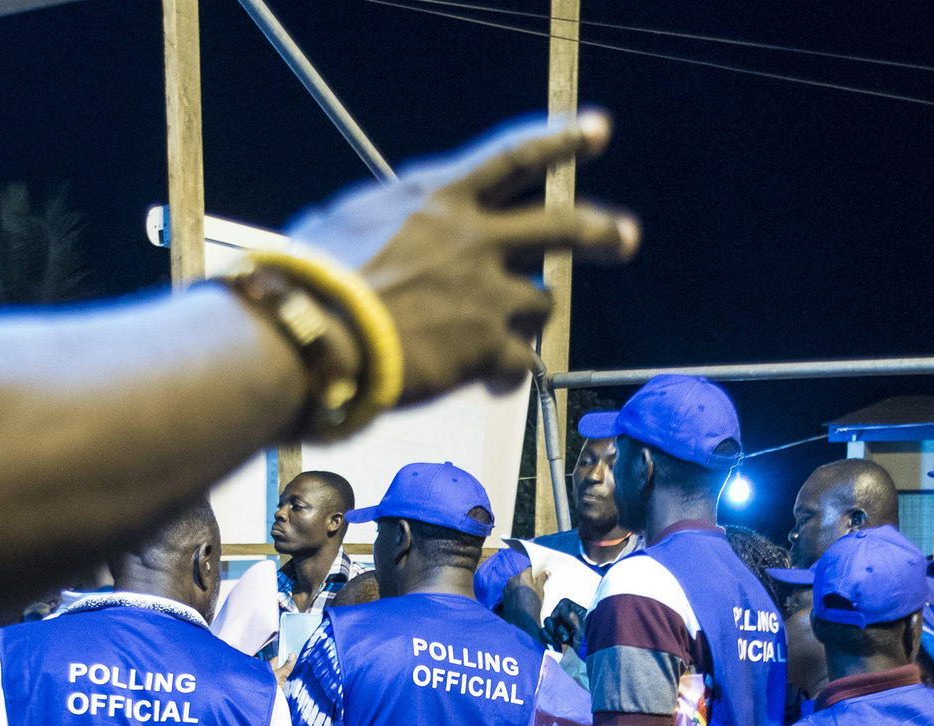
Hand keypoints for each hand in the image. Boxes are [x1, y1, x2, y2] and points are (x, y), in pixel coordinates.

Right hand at [287, 111, 638, 403]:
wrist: (310, 333)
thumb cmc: (309, 279)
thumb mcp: (344, 221)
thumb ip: (383, 218)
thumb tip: (381, 226)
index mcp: (439, 196)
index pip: (515, 156)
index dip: (562, 141)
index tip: (598, 131)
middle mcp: (474, 236)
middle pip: (562, 224)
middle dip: (600, 230)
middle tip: (624, 238)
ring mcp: (486, 291)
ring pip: (542, 301)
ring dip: (529, 319)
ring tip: (509, 340)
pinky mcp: (488, 345)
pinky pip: (522, 362)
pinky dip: (511, 375)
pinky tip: (496, 385)